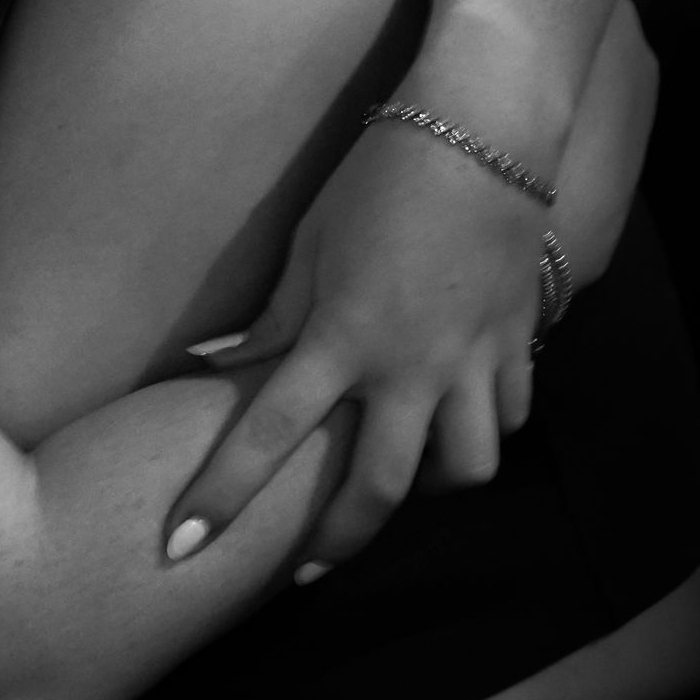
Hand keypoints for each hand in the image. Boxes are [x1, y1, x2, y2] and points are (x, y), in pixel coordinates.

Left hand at [165, 117, 544, 572]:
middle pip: (377, 489)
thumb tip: (216, 366)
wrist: (483, 128)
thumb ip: (273, 319)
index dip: (220, 497)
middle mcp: (410, 366)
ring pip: (464, 469)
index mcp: (343, 337)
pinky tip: (461, 423)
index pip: (267, 435)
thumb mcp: (311, 246)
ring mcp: (473, 360)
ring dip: (428, 488)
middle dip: (337, 544)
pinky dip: (486, 431)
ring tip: (399, 482)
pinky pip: (511, 417)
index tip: (180, 548)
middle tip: (306, 571)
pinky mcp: (519, 343)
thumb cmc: (379, 176)